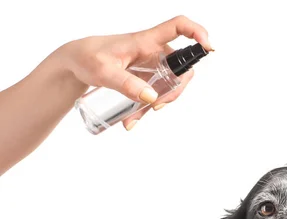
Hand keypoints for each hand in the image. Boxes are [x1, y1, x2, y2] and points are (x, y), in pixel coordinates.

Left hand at [54, 15, 212, 130]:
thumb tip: (151, 97)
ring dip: (158, 104)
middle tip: (158, 105)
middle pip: (182, 67)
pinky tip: (132, 120)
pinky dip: (147, 108)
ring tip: (134, 118)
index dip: (197, 32)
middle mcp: (154, 52)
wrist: (75, 63)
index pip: (178, 27)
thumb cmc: (88, 57)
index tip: (208, 46)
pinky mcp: (146, 79)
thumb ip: (126, 84)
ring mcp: (152, 67)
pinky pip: (156, 94)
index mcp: (146, 41)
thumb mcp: (104, 72)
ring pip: (169, 85)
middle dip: (175, 90)